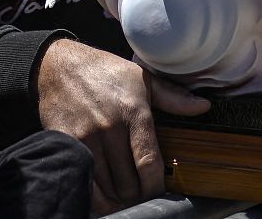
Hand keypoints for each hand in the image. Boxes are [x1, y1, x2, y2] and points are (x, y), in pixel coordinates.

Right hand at [36, 38, 207, 213]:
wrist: (58, 65)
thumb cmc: (104, 71)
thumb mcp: (141, 77)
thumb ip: (173, 97)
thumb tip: (204, 107)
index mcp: (134, 111)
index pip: (149, 163)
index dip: (155, 186)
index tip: (158, 193)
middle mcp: (110, 127)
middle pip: (128, 182)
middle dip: (136, 193)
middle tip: (138, 193)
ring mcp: (86, 137)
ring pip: (107, 187)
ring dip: (116, 196)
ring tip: (122, 194)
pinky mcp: (66, 143)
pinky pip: (84, 182)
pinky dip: (94, 196)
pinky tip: (101, 194)